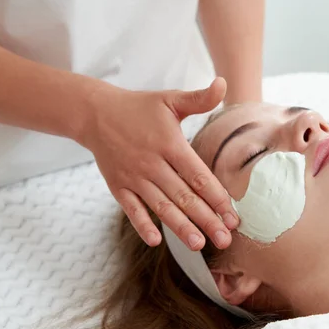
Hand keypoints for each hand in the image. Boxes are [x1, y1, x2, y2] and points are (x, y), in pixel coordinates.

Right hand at [81, 78, 238, 249]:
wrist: (95, 113)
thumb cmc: (139, 108)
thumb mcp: (170, 100)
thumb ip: (199, 98)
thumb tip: (223, 83)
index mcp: (170, 144)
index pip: (199, 176)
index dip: (218, 198)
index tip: (233, 216)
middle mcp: (152, 164)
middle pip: (184, 197)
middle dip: (206, 220)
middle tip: (225, 240)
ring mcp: (134, 177)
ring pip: (161, 207)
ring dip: (181, 228)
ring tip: (199, 245)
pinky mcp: (118, 186)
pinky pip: (131, 209)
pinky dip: (142, 224)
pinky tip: (156, 241)